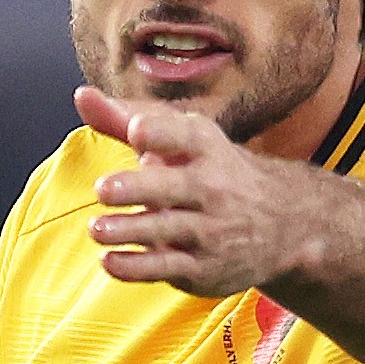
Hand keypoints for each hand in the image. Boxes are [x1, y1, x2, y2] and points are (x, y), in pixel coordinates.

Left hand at [78, 85, 324, 297]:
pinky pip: (167, 267)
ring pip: (167, 230)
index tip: (137, 131)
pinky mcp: (203, 267)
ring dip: (130, 231)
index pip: (184, 136)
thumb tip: (81, 96)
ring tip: (96, 229)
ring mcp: (210, 230)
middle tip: (103, 189)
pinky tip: (109, 261)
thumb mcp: (179, 139)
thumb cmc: (211, 171)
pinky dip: (137, 267)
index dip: (161, 133)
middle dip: (139, 187)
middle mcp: (211, 187)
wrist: (284, 224)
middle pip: (173, 187)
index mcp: (204, 147)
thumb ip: (125, 120)